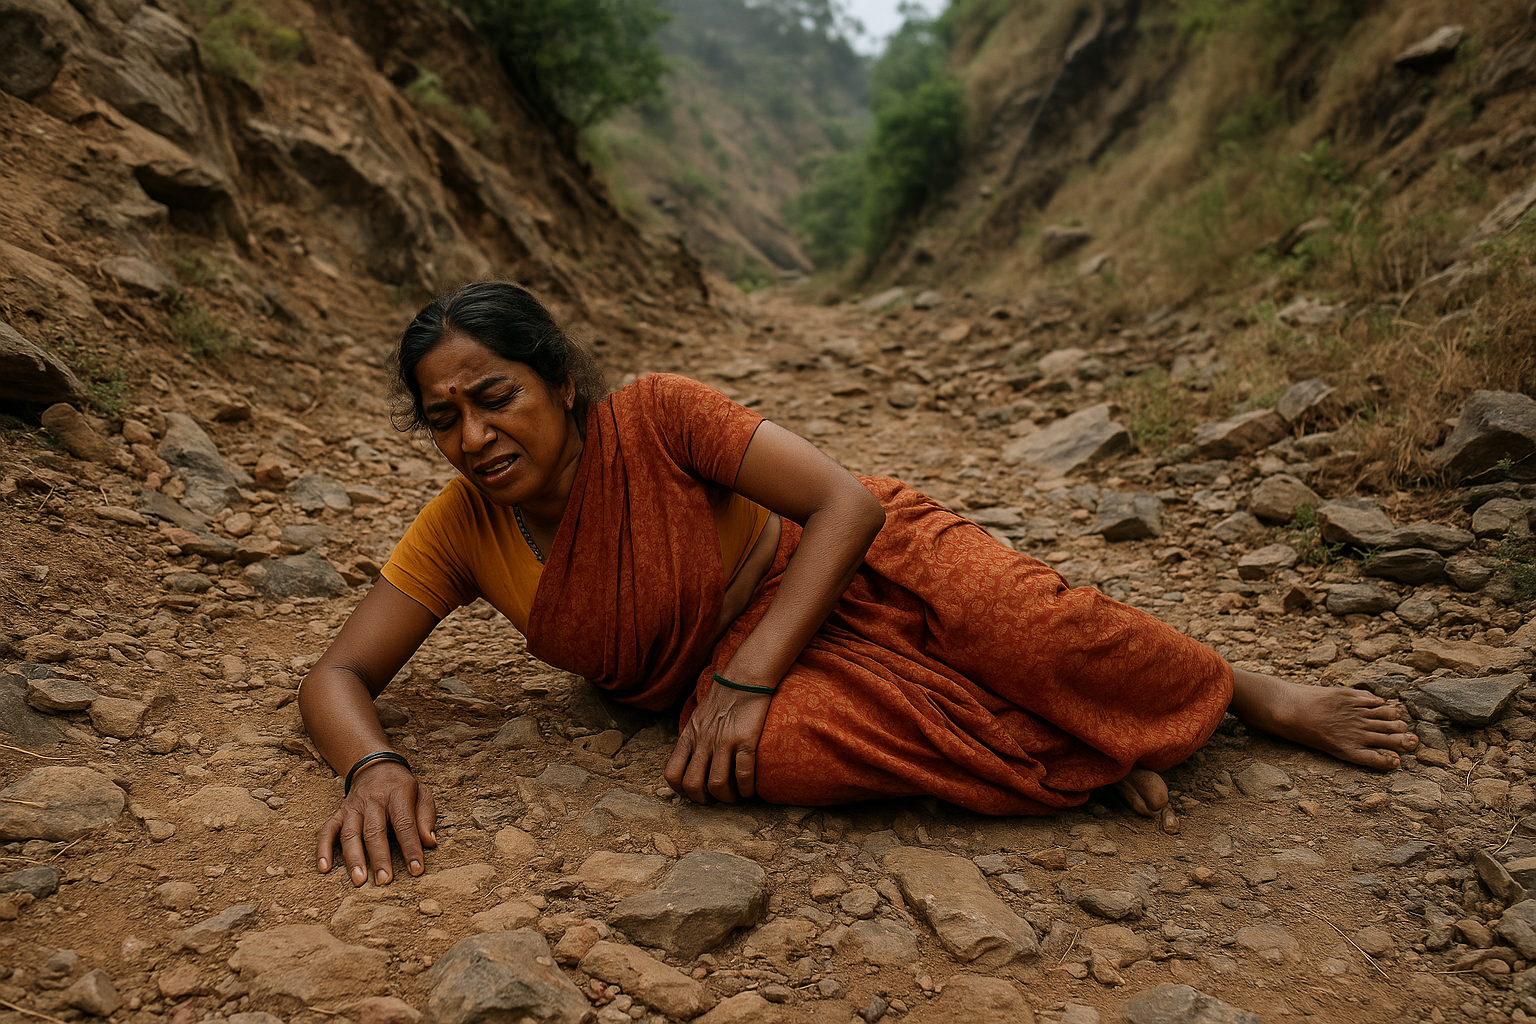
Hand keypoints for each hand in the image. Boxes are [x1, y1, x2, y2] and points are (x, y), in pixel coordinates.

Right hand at [316, 762, 436, 885]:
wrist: (374, 766)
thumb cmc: (402, 787)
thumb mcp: (422, 793)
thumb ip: (426, 817)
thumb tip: (430, 843)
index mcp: (397, 795)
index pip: (404, 824)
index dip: (410, 848)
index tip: (416, 870)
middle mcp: (373, 801)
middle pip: (375, 832)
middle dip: (379, 858)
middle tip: (384, 881)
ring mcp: (353, 808)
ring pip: (350, 834)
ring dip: (354, 858)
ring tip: (359, 881)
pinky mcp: (338, 813)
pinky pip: (327, 831)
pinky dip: (323, 849)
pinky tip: (324, 868)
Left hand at [664, 684, 771, 803]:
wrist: (744, 678)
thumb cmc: (722, 698)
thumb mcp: (698, 718)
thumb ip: (693, 739)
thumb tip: (692, 762)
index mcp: (689, 736)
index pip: (671, 773)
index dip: (680, 790)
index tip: (693, 793)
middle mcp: (703, 741)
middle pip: (692, 784)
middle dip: (702, 799)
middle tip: (714, 800)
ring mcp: (724, 741)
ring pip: (717, 784)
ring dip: (726, 798)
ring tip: (734, 797)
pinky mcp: (745, 740)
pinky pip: (743, 774)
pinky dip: (746, 789)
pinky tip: (750, 790)